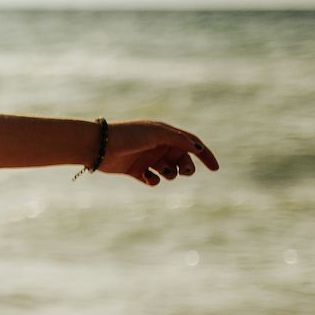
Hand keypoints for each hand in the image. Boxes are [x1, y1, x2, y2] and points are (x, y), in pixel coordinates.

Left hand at [99, 120, 218, 186]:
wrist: (98, 146)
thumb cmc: (128, 136)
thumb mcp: (156, 134)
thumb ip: (178, 139)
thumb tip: (198, 148)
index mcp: (165, 133)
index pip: (191, 143)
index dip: (205, 155)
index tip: (215, 168)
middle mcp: (158, 145)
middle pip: (182, 159)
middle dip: (187, 167)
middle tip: (184, 171)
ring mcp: (147, 158)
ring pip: (169, 171)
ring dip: (171, 174)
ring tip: (164, 172)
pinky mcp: (136, 170)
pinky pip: (153, 179)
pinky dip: (154, 181)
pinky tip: (149, 178)